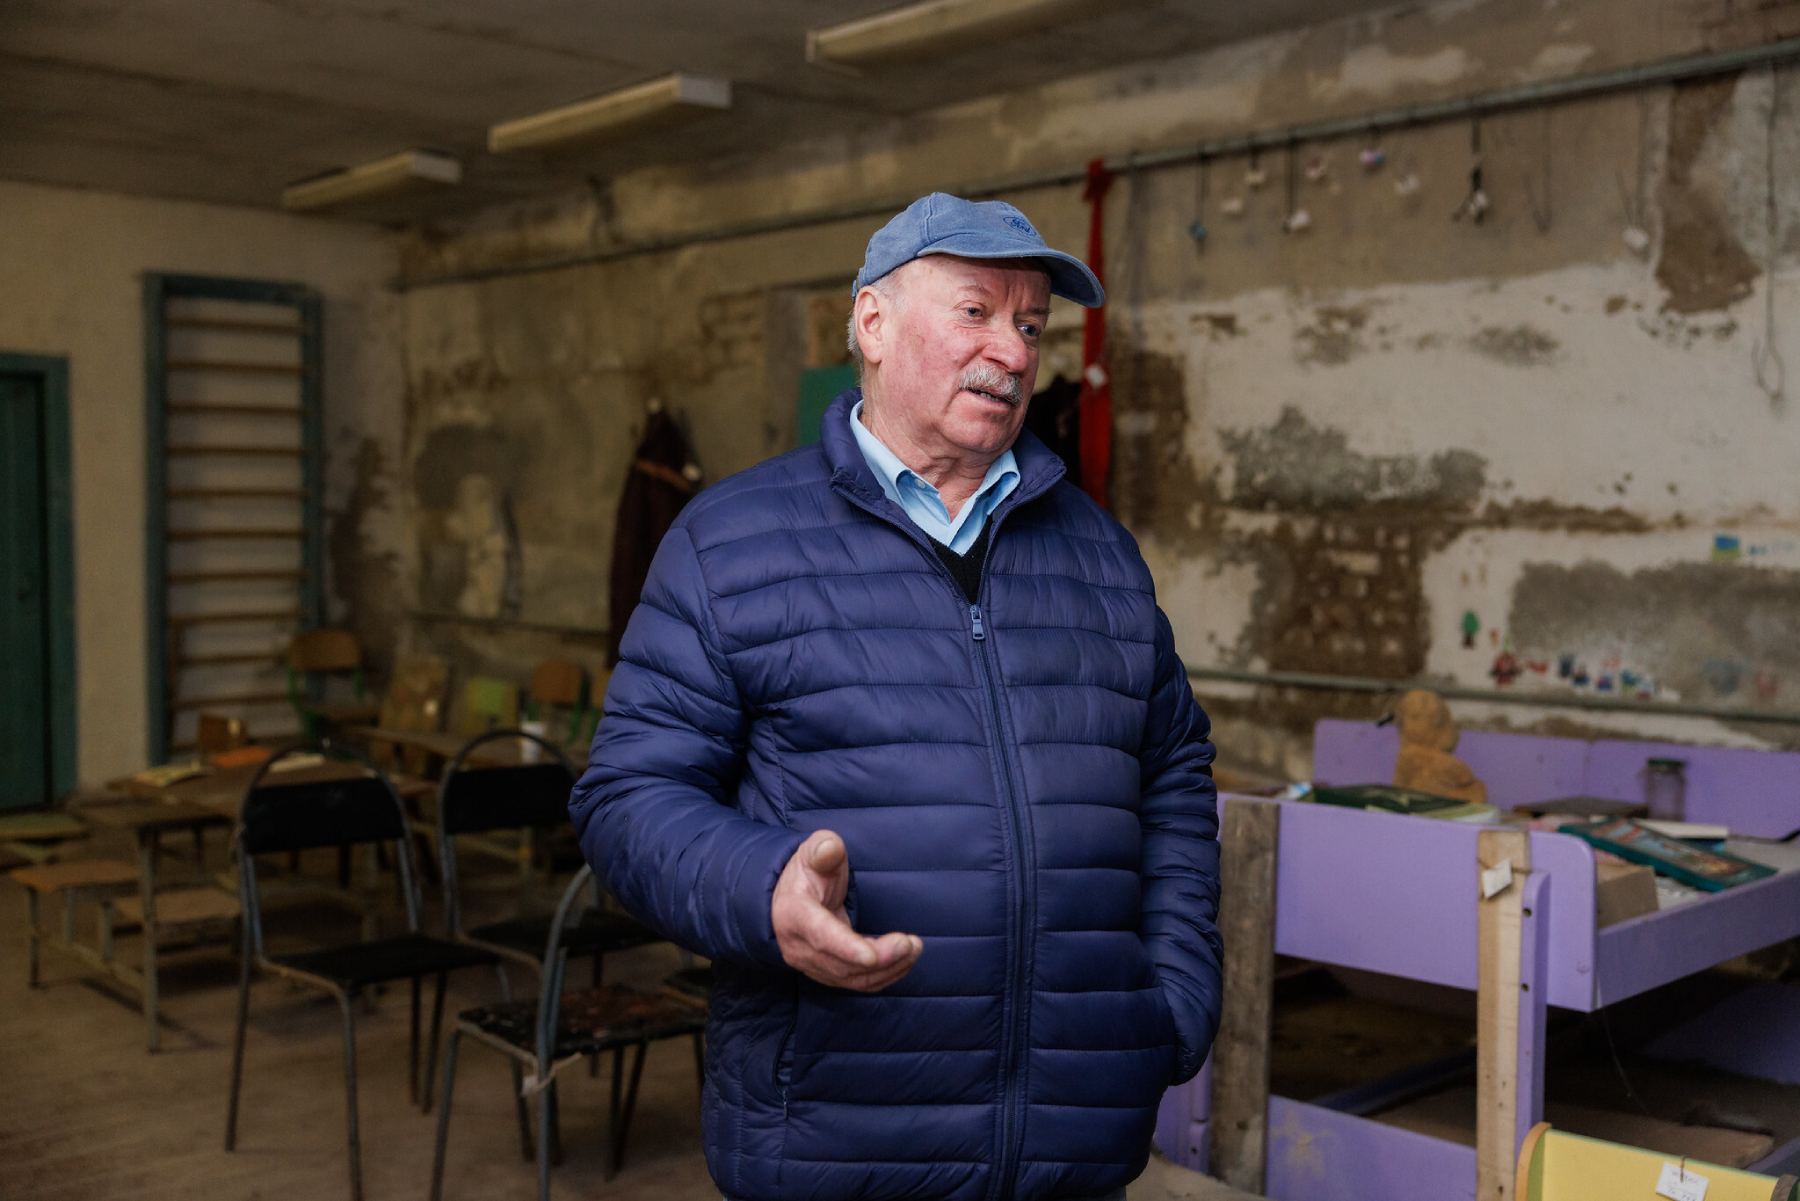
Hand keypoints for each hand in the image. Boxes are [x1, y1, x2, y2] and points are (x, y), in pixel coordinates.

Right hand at [772, 830, 921, 991]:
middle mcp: (798, 946)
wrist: (792, 896)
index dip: (846, 948)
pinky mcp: (827, 973)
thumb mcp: (813, 852)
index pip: (820, 936)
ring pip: (852, 978)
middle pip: (842, 963)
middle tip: (911, 944)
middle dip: (881, 958)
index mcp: (793, 914)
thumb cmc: (808, 871)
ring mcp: (812, 964)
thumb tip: (830, 847)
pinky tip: (904, 960)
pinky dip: (884, 976)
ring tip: (914, 949)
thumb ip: (823, 849)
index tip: (872, 956)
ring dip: (888, 968)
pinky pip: (858, 983)